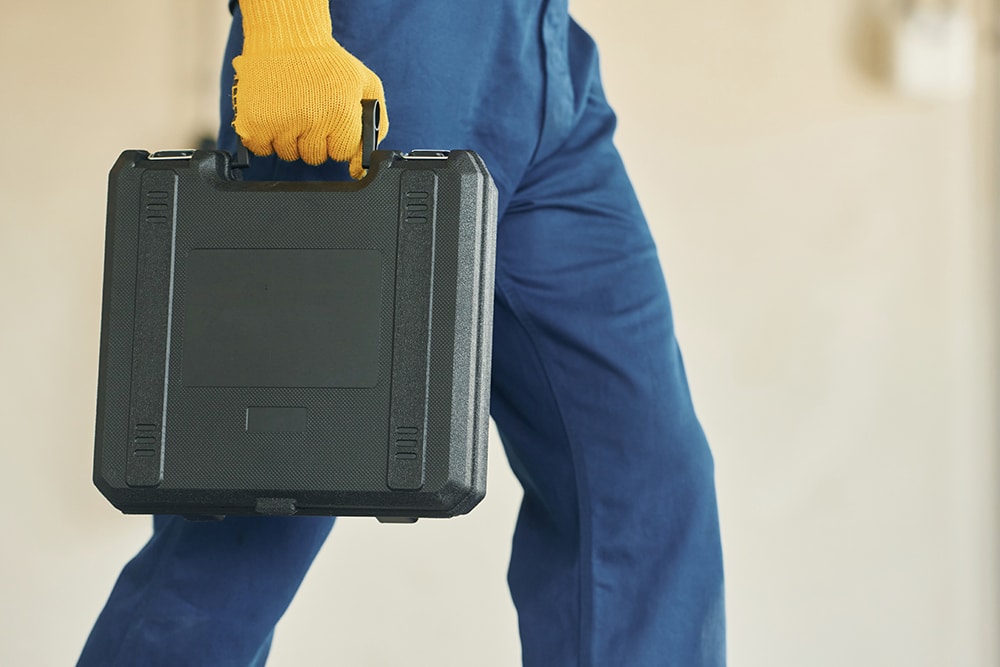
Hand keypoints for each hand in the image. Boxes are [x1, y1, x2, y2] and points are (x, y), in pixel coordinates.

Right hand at [232, 39, 387, 177]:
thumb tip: (364, 163)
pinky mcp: (254, 122)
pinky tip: (272, 114)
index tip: (331, 122)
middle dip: (314, 140)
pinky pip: (261, 149)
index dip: (337, 139)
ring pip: (288, 154)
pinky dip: (264, 137)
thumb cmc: (327, 61)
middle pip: (315, 157)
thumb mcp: (366, 84)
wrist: (286, 36)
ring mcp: (281, 123)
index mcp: (341, 112)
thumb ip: (378, 123)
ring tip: (291, 108)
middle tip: (310, 112)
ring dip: (289, 139)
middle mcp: (312, 120)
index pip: (342, 153)